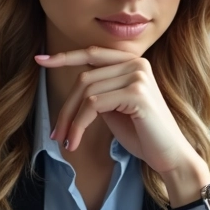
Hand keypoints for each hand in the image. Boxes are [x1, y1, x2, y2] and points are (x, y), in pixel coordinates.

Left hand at [34, 47, 209, 196]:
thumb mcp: (116, 108)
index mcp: (133, 63)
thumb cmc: (143, 134)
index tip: (40, 60)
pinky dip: (79, 124)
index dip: (65, 57)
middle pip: (85, 78)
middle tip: (57, 133)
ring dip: (70, 120)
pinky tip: (76, 141)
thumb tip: (75, 89)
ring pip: (86, 92)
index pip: (93, 54)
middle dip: (65, 107)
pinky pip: (93, 104)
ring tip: (65, 141)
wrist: (169, 155)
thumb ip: (100, 92)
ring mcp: (138, 76)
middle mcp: (137, 64)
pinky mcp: (136, 93)